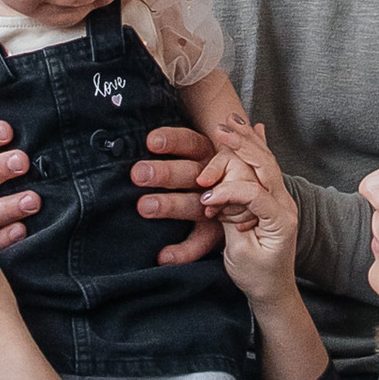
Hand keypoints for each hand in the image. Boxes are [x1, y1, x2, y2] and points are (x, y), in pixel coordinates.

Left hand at [130, 119, 222, 267]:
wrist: (243, 196)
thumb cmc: (204, 168)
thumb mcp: (195, 149)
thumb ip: (175, 142)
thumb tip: (136, 123)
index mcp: (207, 152)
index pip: (190, 142)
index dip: (172, 141)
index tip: (151, 141)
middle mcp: (213, 177)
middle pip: (191, 172)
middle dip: (165, 173)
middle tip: (138, 173)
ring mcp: (218, 205)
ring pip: (195, 204)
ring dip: (170, 206)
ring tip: (144, 207)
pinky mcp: (218, 230)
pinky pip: (203, 242)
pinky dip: (184, 251)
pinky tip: (163, 256)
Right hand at [202, 122, 301, 310]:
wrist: (274, 290)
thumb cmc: (256, 277)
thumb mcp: (240, 254)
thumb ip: (230, 221)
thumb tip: (216, 197)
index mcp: (279, 220)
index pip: (254, 193)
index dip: (227, 192)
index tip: (205, 200)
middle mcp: (285, 205)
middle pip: (266, 165)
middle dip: (242, 145)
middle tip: (220, 128)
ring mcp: (282, 200)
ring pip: (266, 162)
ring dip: (248, 140)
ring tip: (232, 119)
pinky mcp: (273, 199)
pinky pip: (266, 167)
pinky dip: (258, 147)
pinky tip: (255, 129)